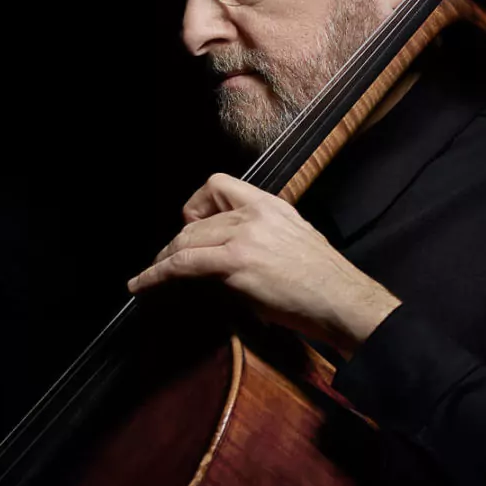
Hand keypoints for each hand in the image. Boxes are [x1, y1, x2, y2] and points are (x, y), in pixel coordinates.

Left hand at [127, 173, 400, 358]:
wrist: (342, 300)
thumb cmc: (325, 282)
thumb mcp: (296, 241)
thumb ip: (263, 238)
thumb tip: (232, 253)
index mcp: (271, 205)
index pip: (220, 184)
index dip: (196, 205)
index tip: (191, 225)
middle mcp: (255, 214)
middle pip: (196, 221)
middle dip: (176, 244)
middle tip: (165, 263)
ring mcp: (244, 236)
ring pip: (186, 242)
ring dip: (162, 261)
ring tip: (148, 277)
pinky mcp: (236, 262)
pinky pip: (184, 264)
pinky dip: (156, 274)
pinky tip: (142, 284)